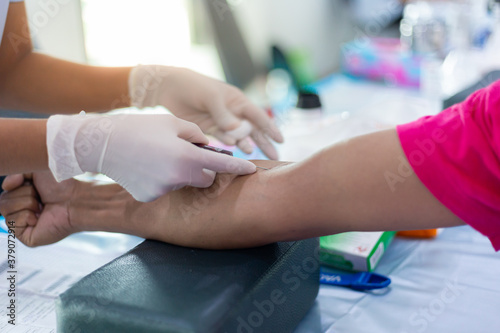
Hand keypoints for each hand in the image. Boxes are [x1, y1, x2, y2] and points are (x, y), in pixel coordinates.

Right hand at [0, 172, 76, 246]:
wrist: (76, 198)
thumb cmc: (61, 184)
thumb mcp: (35, 170)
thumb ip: (16, 173)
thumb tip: (5, 186)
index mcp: (24, 196)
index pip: (5, 191)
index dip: (17, 184)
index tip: (34, 183)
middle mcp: (23, 211)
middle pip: (3, 200)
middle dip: (23, 193)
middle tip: (42, 197)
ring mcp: (24, 225)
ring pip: (5, 209)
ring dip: (27, 203)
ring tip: (43, 206)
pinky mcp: (27, 237)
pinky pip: (12, 223)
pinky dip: (27, 216)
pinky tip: (41, 217)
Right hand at [47, 113, 255, 201]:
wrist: (103, 143)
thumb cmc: (141, 127)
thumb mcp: (173, 123)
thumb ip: (196, 135)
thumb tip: (207, 146)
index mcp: (187, 157)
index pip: (222, 166)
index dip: (239, 167)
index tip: (252, 170)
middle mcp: (178, 178)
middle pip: (205, 179)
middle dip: (204, 170)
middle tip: (188, 155)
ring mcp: (163, 190)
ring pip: (184, 184)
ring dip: (181, 173)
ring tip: (159, 157)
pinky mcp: (149, 197)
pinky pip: (166, 188)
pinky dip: (163, 180)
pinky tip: (147, 168)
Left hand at [129, 65, 283, 159]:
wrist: (169, 88)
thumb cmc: (194, 86)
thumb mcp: (211, 98)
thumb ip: (224, 116)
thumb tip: (238, 133)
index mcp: (238, 101)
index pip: (258, 116)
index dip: (270, 128)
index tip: (280, 140)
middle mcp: (233, 113)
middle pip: (252, 130)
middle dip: (264, 142)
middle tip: (275, 157)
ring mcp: (222, 122)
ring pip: (239, 137)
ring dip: (247, 146)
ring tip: (254, 156)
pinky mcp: (209, 130)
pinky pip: (223, 140)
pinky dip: (229, 145)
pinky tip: (235, 149)